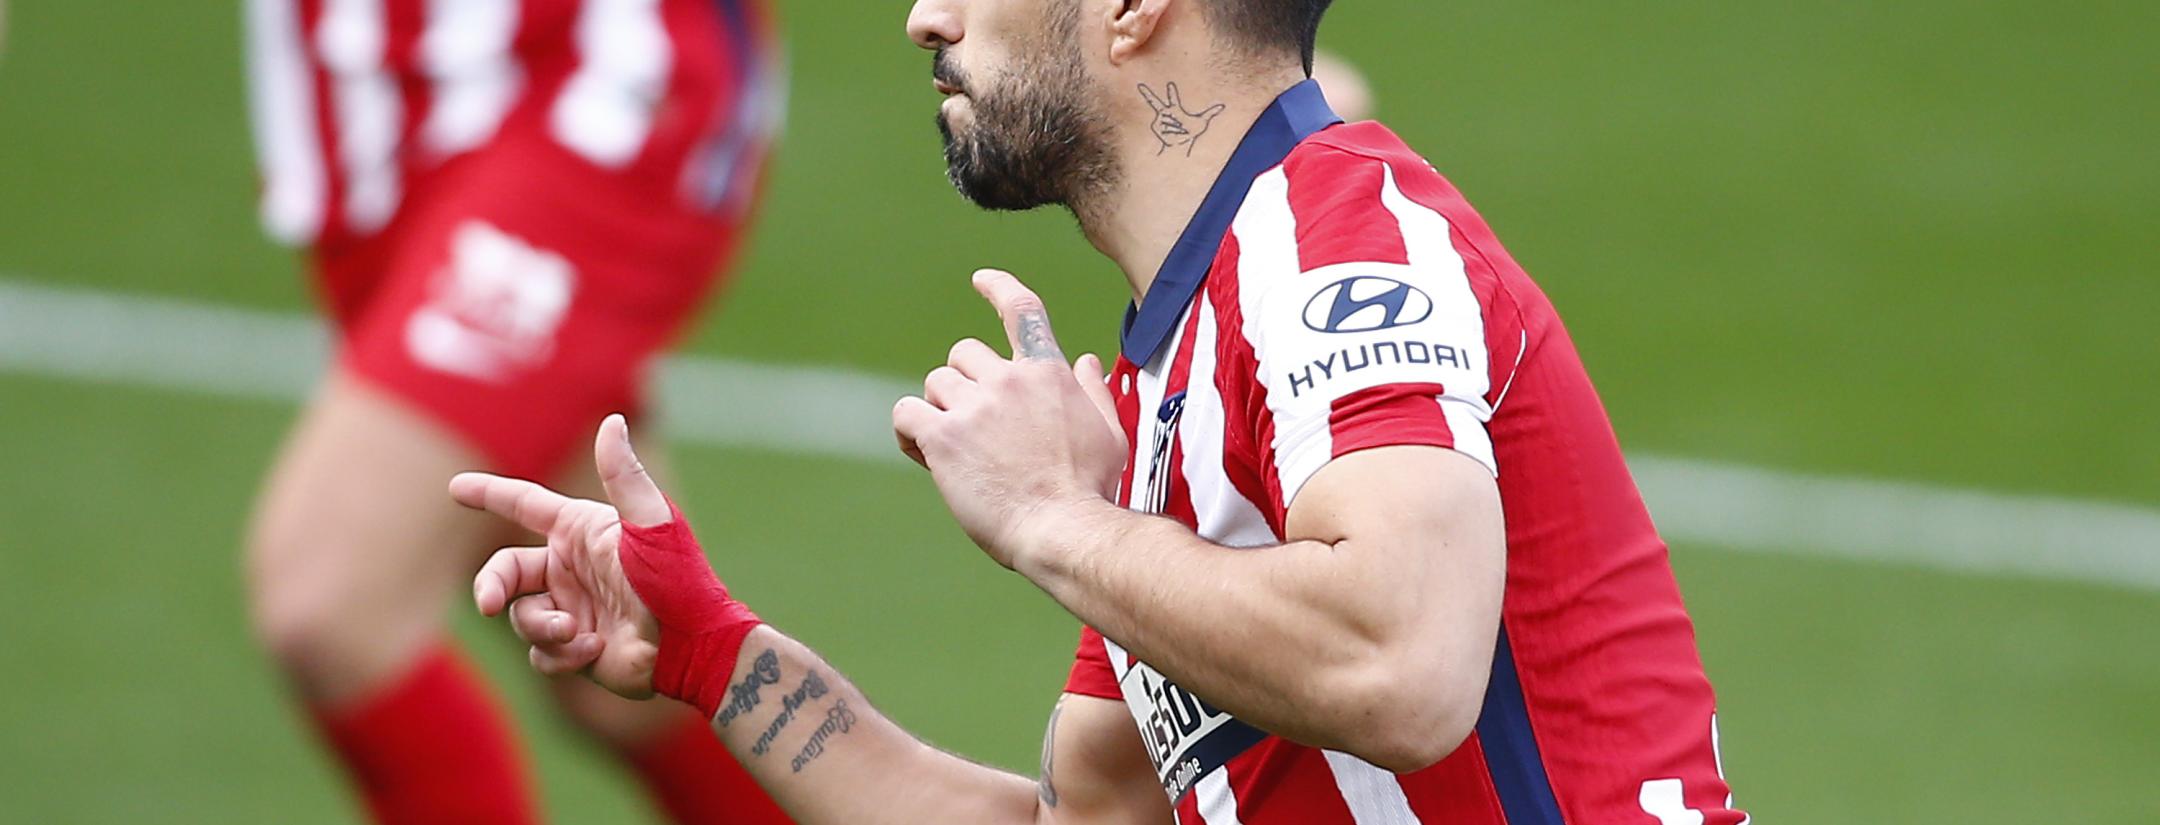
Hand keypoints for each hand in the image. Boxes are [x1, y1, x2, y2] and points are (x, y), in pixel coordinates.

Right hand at [451, 414, 671, 697]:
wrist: (691, 646)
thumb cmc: (676, 579)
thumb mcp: (650, 524)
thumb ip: (623, 475)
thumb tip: (612, 420)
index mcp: (581, 532)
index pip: (524, 505)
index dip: (489, 494)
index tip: (454, 489)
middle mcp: (571, 568)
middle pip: (505, 570)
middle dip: (491, 586)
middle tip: (488, 605)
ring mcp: (572, 609)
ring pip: (522, 616)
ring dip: (543, 626)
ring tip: (578, 632)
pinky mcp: (575, 648)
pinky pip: (542, 653)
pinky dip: (562, 655)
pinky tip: (595, 650)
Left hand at [892, 270, 1127, 569]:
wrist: (1064, 530)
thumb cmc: (1090, 491)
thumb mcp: (1110, 433)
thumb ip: (1092, 392)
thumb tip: (1085, 361)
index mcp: (1048, 373)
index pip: (1022, 311)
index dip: (998, 288)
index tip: (981, 280)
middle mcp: (1009, 379)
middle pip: (964, 354)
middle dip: (963, 384)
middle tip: (973, 426)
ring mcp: (975, 407)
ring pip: (936, 384)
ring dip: (940, 410)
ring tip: (956, 450)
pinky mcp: (944, 438)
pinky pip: (906, 413)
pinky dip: (908, 431)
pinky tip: (922, 453)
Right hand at [1139, 82, 1224, 155]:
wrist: (1180, 148)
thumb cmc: (1190, 134)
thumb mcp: (1202, 122)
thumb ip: (1211, 112)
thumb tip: (1222, 106)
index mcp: (1175, 109)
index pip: (1173, 98)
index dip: (1172, 92)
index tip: (1171, 84)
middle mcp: (1165, 113)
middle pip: (1154, 101)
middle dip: (1146, 93)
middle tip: (1140, 85)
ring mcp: (1159, 120)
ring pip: (1170, 122)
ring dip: (1177, 129)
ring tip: (1179, 133)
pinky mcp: (1155, 128)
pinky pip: (1165, 129)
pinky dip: (1172, 134)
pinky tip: (1171, 136)